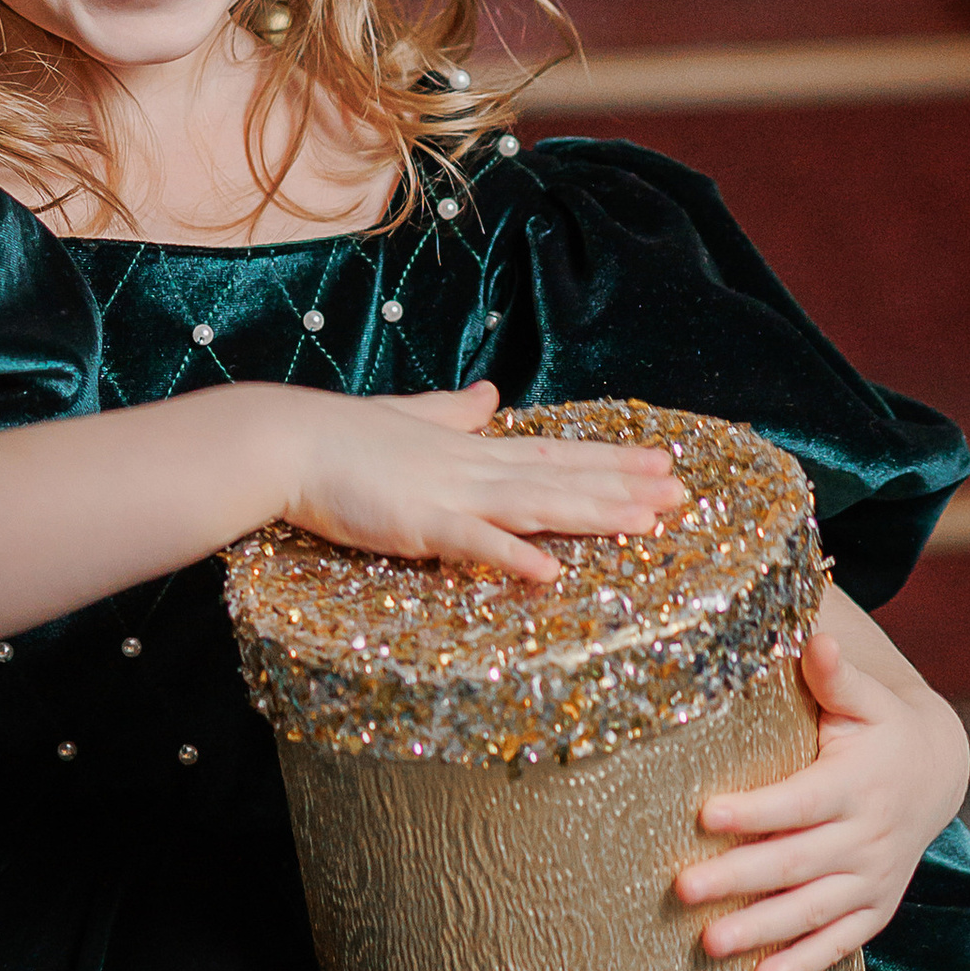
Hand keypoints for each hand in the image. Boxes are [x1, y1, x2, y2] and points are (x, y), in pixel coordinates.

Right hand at [275, 381, 684, 585]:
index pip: (556, 454)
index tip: (661, 462)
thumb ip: (452, 413)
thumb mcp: (409, 418)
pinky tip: (551, 574)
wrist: (286, 442)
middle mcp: (473, 469)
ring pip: (537, 505)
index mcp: (472, 449)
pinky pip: (473, 545)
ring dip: (594, 514)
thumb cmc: (340, 437)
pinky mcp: (418, 524)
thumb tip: (489, 396)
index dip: (612, 460)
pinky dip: (512, 558)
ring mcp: (449, 495)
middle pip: (563, 478)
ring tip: (648, 523)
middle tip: (683, 492)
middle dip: (625, 486)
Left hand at [673, 600, 968, 970]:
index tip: (705, 815)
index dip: (755, 812)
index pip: (801, 802)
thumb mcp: (867, 698)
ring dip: (761, 930)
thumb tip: (816, 636)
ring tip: (708, 945)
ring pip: (812, 911)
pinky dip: (803, 964)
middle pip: (796, 864)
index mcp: (858, 784)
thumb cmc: (880, 727)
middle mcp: (868, 837)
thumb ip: (837, 675)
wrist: (936, 773)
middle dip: (739, 879)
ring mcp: (873, 880)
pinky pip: (839, 944)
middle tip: (681, 890)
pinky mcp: (874, 909)